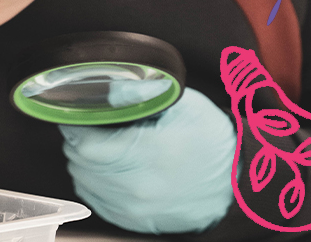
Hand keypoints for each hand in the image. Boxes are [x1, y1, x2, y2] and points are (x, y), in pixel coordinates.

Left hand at [58, 88, 234, 233]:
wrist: (235, 183)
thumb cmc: (210, 141)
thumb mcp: (183, 105)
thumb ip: (142, 93)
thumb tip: (107, 90)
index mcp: (150, 153)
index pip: (85, 144)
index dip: (76, 126)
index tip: (79, 116)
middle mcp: (139, 186)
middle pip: (80, 163)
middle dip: (79, 142)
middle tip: (91, 129)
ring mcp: (135, 208)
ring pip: (83, 182)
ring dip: (84, 163)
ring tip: (100, 148)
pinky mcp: (134, 221)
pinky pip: (95, 199)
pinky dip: (94, 183)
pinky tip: (108, 170)